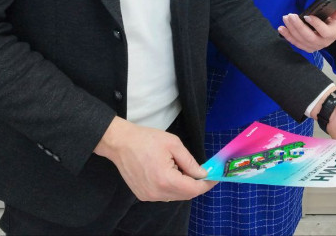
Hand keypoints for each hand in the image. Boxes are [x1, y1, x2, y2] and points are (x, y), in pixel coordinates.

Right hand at [94, 117, 216, 201]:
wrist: (120, 143)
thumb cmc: (146, 139)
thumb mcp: (173, 144)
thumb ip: (189, 162)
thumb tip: (202, 174)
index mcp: (166, 180)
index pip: (193, 189)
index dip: (206, 184)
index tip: (214, 178)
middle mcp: (157, 193)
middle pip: (185, 195)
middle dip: (195, 184)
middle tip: (201, 171)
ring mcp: (148, 196)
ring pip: (175, 196)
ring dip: (183, 186)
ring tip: (180, 168)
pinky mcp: (142, 195)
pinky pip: (164, 195)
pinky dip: (171, 187)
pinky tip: (168, 172)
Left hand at [277, 2, 335, 52]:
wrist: (329, 34)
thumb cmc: (332, 23)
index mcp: (332, 34)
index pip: (324, 31)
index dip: (316, 24)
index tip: (307, 16)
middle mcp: (322, 43)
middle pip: (309, 37)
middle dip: (298, 26)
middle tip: (291, 16)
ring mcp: (313, 47)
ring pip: (300, 40)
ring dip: (291, 29)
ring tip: (286, 18)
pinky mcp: (306, 47)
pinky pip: (295, 43)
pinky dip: (287, 36)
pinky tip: (281, 28)